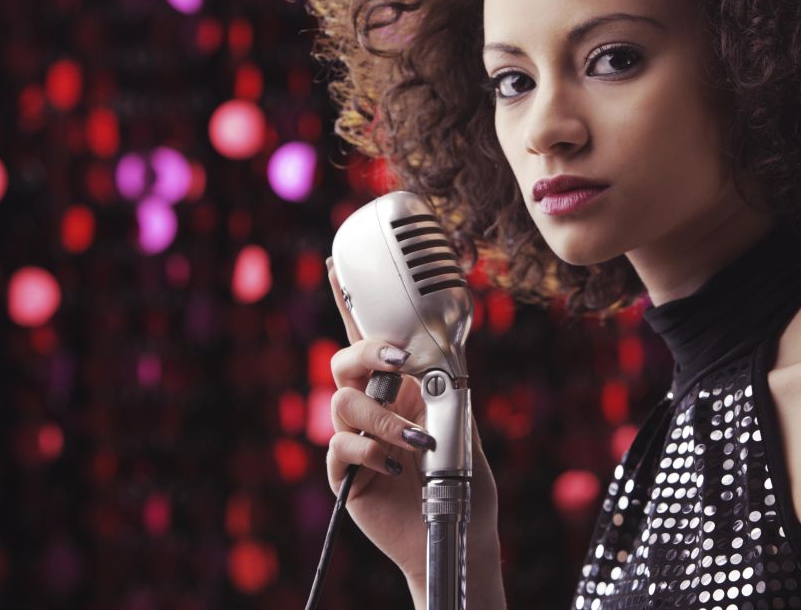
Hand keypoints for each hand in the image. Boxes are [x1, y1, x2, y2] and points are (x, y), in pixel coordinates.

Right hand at [324, 257, 502, 594]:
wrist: (459, 532)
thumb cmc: (463, 479)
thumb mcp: (462, 424)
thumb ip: (449, 388)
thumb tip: (445, 350)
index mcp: (397, 389)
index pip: (368, 341)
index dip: (349, 305)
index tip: (336, 267)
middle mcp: (372, 409)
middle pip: (344, 363)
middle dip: (365, 355)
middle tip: (397, 362)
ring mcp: (355, 441)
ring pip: (341, 404)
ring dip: (381, 417)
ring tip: (417, 440)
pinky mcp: (345, 476)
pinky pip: (340, 447)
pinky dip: (369, 450)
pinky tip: (396, 466)